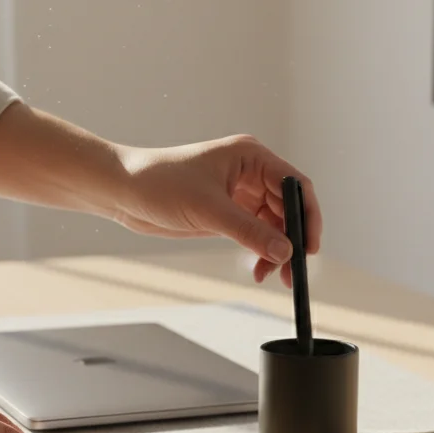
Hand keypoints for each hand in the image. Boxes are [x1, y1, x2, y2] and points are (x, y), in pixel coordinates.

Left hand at [115, 135, 322, 286]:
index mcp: (251, 156)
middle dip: (292, 240)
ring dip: (277, 250)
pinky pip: (256, 233)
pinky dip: (261, 252)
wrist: (123, 191)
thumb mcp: (208, 210)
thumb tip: (286, 252)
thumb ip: (249, 231)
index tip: (309, 247)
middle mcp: (250, 172)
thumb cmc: (160, 183)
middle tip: (292, 272)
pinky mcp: (227, 212)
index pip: (295, 184)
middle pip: (288, 208)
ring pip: (274, 224)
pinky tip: (258, 269)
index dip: (308, 216)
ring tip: (272, 276)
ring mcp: (240, 192)